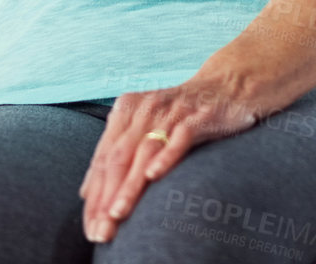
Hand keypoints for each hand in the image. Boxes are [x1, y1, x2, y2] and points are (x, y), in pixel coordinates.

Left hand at [79, 78, 259, 243]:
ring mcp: (172, 111)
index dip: (94, 195)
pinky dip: (166, 156)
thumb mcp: (144, 128)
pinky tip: (154, 175)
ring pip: (144, 151)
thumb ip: (117, 154)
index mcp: (126, 110)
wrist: (227, 85)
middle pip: (118, 157)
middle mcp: (145, 109)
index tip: (91, 225)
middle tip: (101, 229)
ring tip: (118, 213)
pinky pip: (180, 137)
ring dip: (130, 185)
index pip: (102, 159)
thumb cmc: (181, 113)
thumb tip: (87, 192)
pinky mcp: (199, 116)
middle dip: (106, 196)